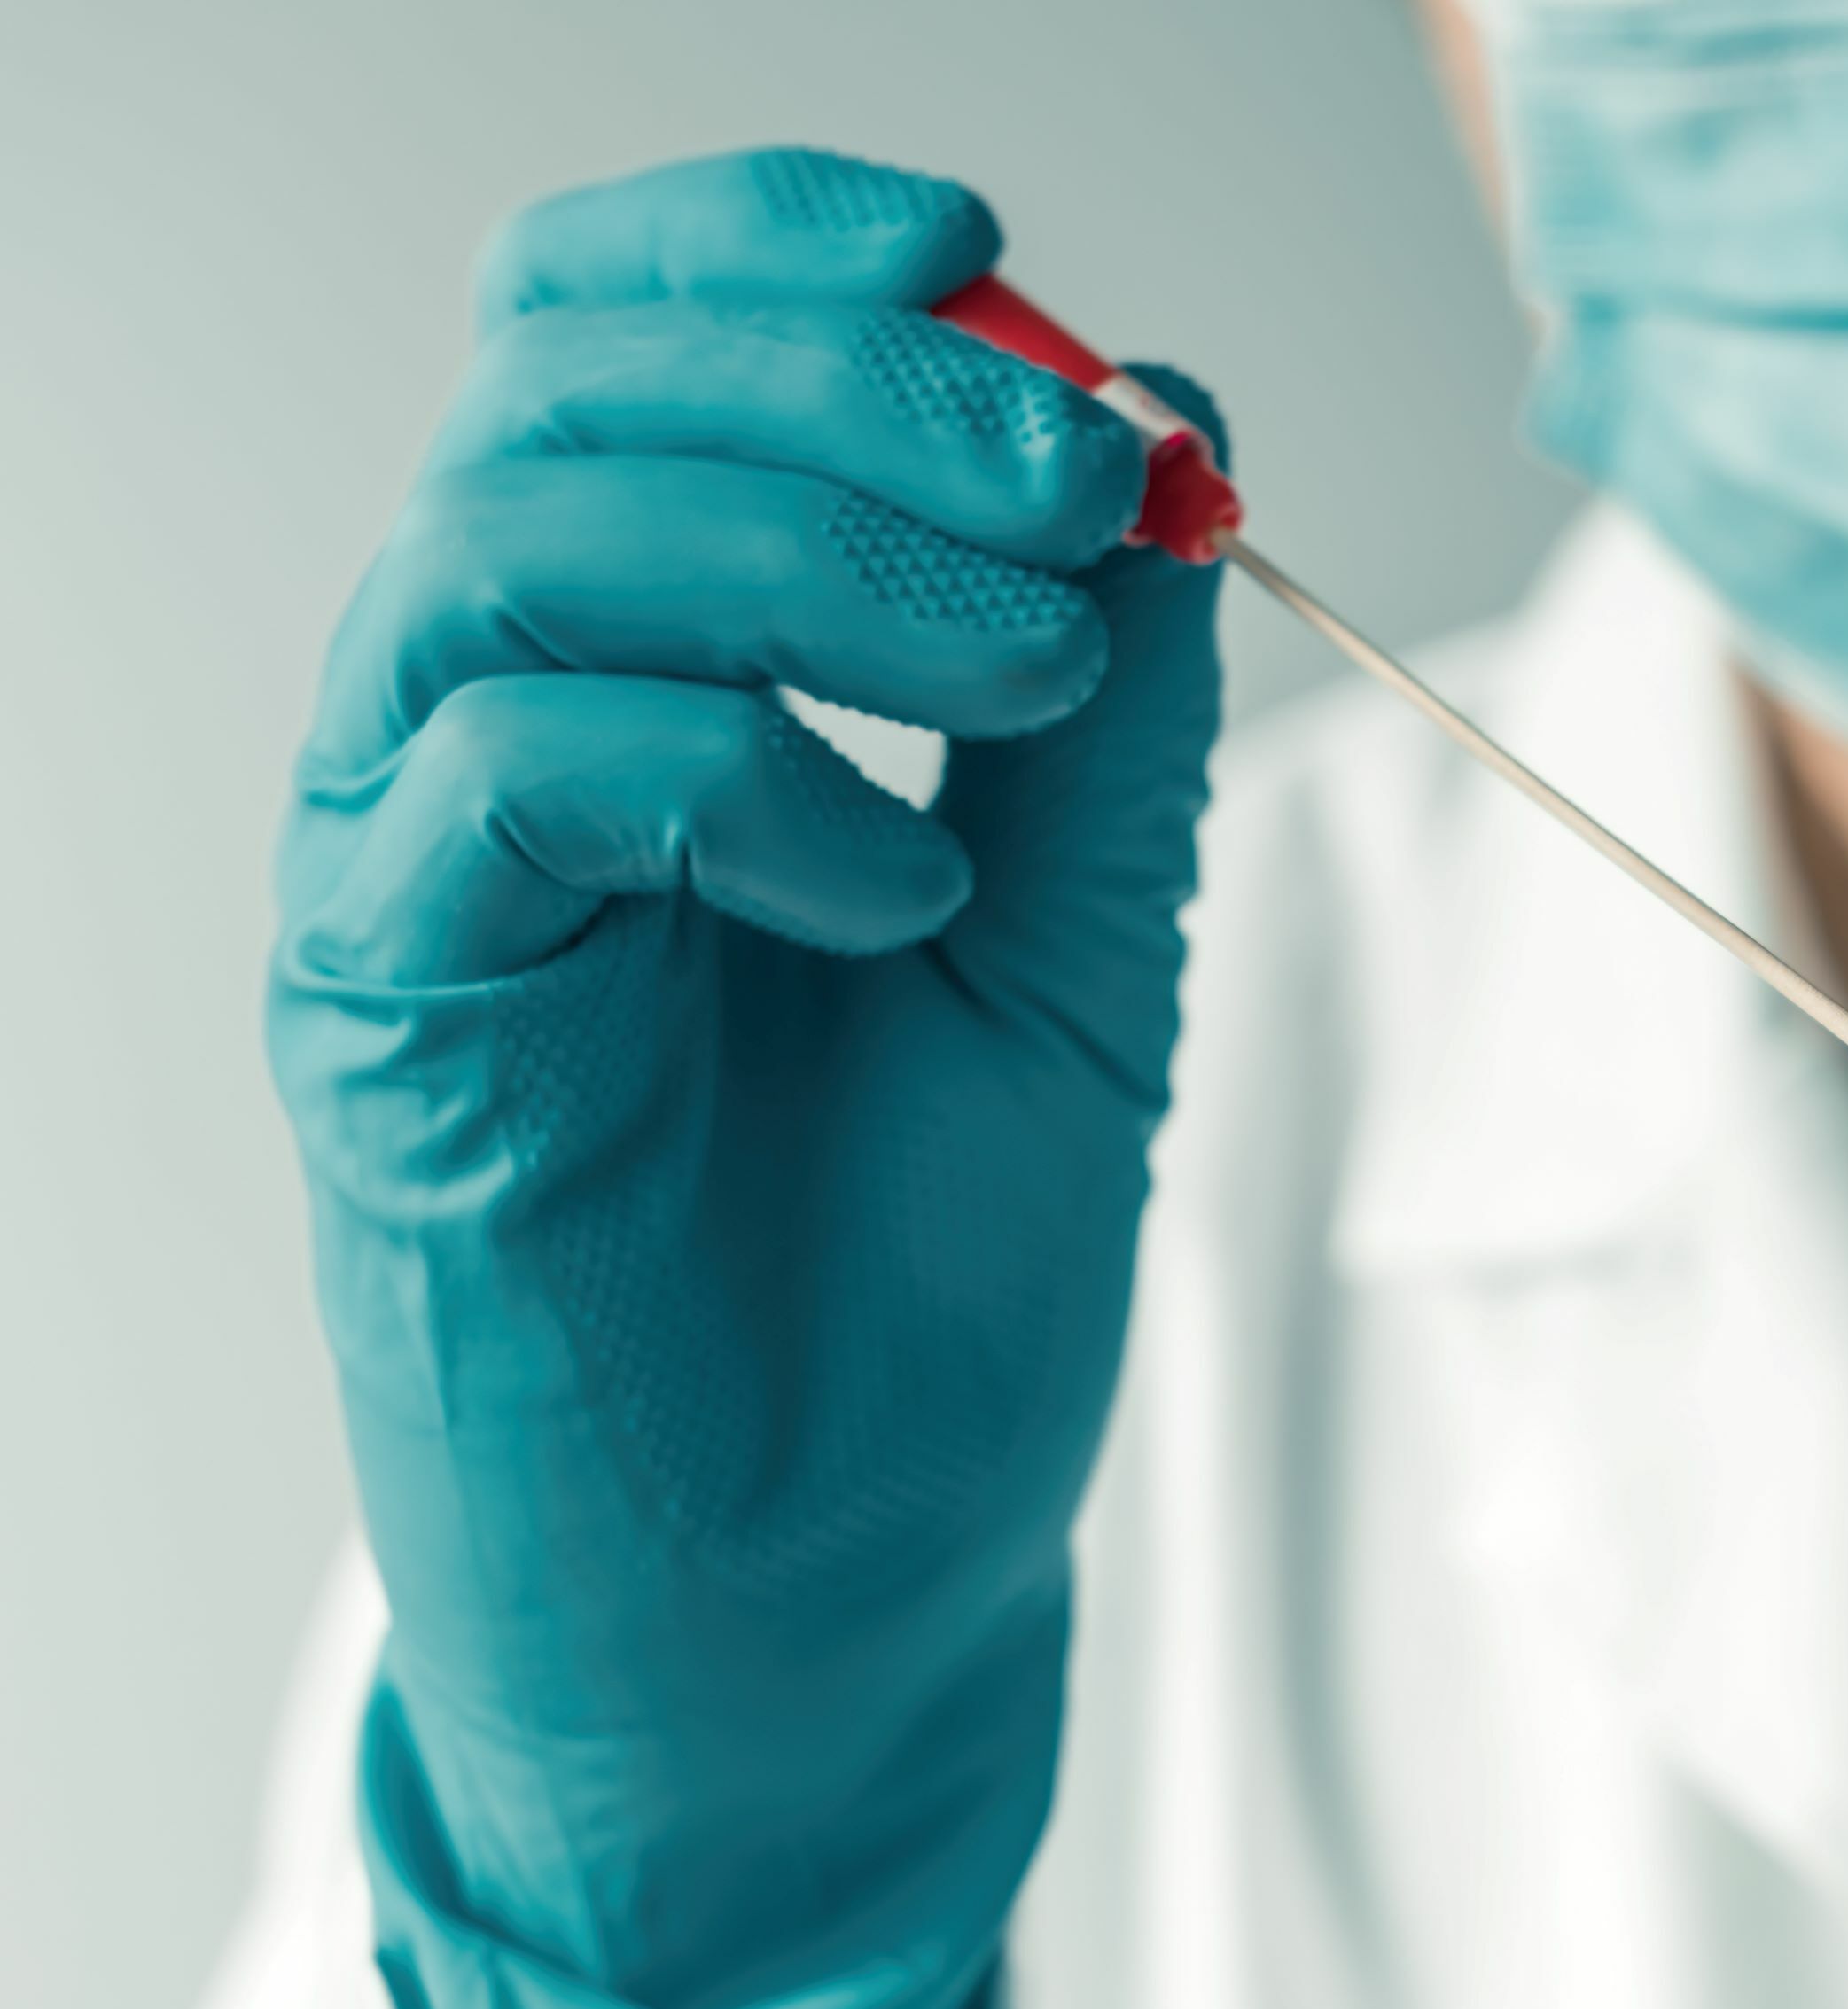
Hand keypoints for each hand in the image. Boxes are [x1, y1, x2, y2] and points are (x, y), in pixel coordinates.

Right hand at [266, 147, 1219, 2008]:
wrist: (840, 1629)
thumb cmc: (927, 1318)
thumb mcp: (1081, 961)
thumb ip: (1104, 715)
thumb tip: (1170, 424)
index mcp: (640, 689)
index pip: (617, 345)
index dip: (776, 251)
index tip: (1000, 261)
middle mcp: (484, 743)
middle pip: (560, 393)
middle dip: (841, 378)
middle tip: (1077, 473)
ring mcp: (412, 879)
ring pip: (514, 544)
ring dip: (809, 546)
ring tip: (1023, 676)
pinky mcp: (388, 1026)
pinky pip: (496, 773)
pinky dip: (731, 775)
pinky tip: (898, 890)